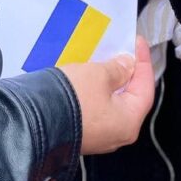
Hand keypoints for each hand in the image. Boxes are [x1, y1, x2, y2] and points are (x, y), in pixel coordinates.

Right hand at [60, 36, 154, 153]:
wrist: (35, 123)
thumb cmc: (73, 99)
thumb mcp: (98, 75)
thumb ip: (118, 69)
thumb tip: (128, 65)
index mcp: (129, 122)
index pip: (145, 88)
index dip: (143, 62)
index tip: (138, 43)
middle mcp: (117, 134)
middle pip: (130, 99)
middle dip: (129, 74)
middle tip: (126, 52)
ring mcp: (99, 137)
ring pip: (112, 105)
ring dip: (112, 83)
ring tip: (108, 62)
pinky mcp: (82, 133)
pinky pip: (97, 110)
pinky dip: (98, 93)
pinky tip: (91, 79)